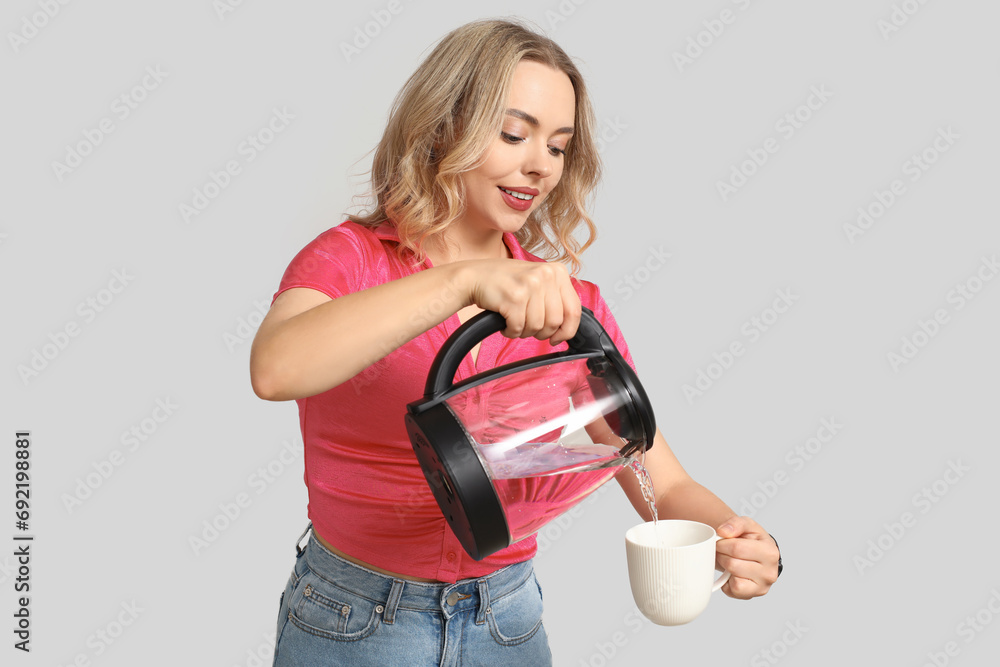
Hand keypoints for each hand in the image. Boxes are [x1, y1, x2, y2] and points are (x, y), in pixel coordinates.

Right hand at [462, 259, 580, 344]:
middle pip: (556, 321)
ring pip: (537, 327)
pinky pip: (519, 327)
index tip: (558, 338)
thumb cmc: (505, 282)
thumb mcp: (537, 281)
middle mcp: (546, 275)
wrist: (473, 277)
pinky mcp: (514, 297)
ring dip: (524, 331)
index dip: (568, 330)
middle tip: (529, 328)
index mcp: (557, 271)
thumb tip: (569, 327)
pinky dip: (511, 331)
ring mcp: (530, 285)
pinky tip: (505, 323)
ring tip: (515, 321)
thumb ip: (556, 298)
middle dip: (542, 332)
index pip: (574, 309)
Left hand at [714, 516, 779, 598]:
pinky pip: (733, 590)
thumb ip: (735, 523)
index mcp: (770, 552)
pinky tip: (731, 573)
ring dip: (724, 567)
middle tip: (722, 551)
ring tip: (728, 560)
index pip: (737, 548)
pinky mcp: (752, 595)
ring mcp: (762, 586)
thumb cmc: (752, 540)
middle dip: (721, 555)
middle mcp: (770, 572)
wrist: (757, 554)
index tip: (720, 541)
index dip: (722, 544)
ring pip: (733, 578)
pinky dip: (727, 582)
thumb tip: (723, 532)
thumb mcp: (747, 525)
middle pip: (732, 563)